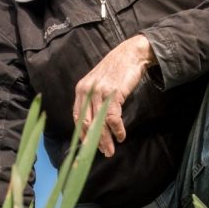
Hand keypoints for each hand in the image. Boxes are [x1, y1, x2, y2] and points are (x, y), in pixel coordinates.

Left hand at [73, 34, 154, 156]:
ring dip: (105, 140)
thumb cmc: (117, 70)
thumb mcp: (99, 83)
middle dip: (93, 142)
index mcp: (81, 90)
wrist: (131, 54)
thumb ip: (94, 99)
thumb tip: (96, 121)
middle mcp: (86, 91)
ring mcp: (99, 92)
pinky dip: (117, 130)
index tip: (87, 146)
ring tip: (110, 151)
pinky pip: (112, 118)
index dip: (82, 134)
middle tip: (101, 153)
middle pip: (87, 123)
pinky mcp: (113, 93)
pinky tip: (121, 136)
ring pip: (99, 123)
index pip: (77, 117)